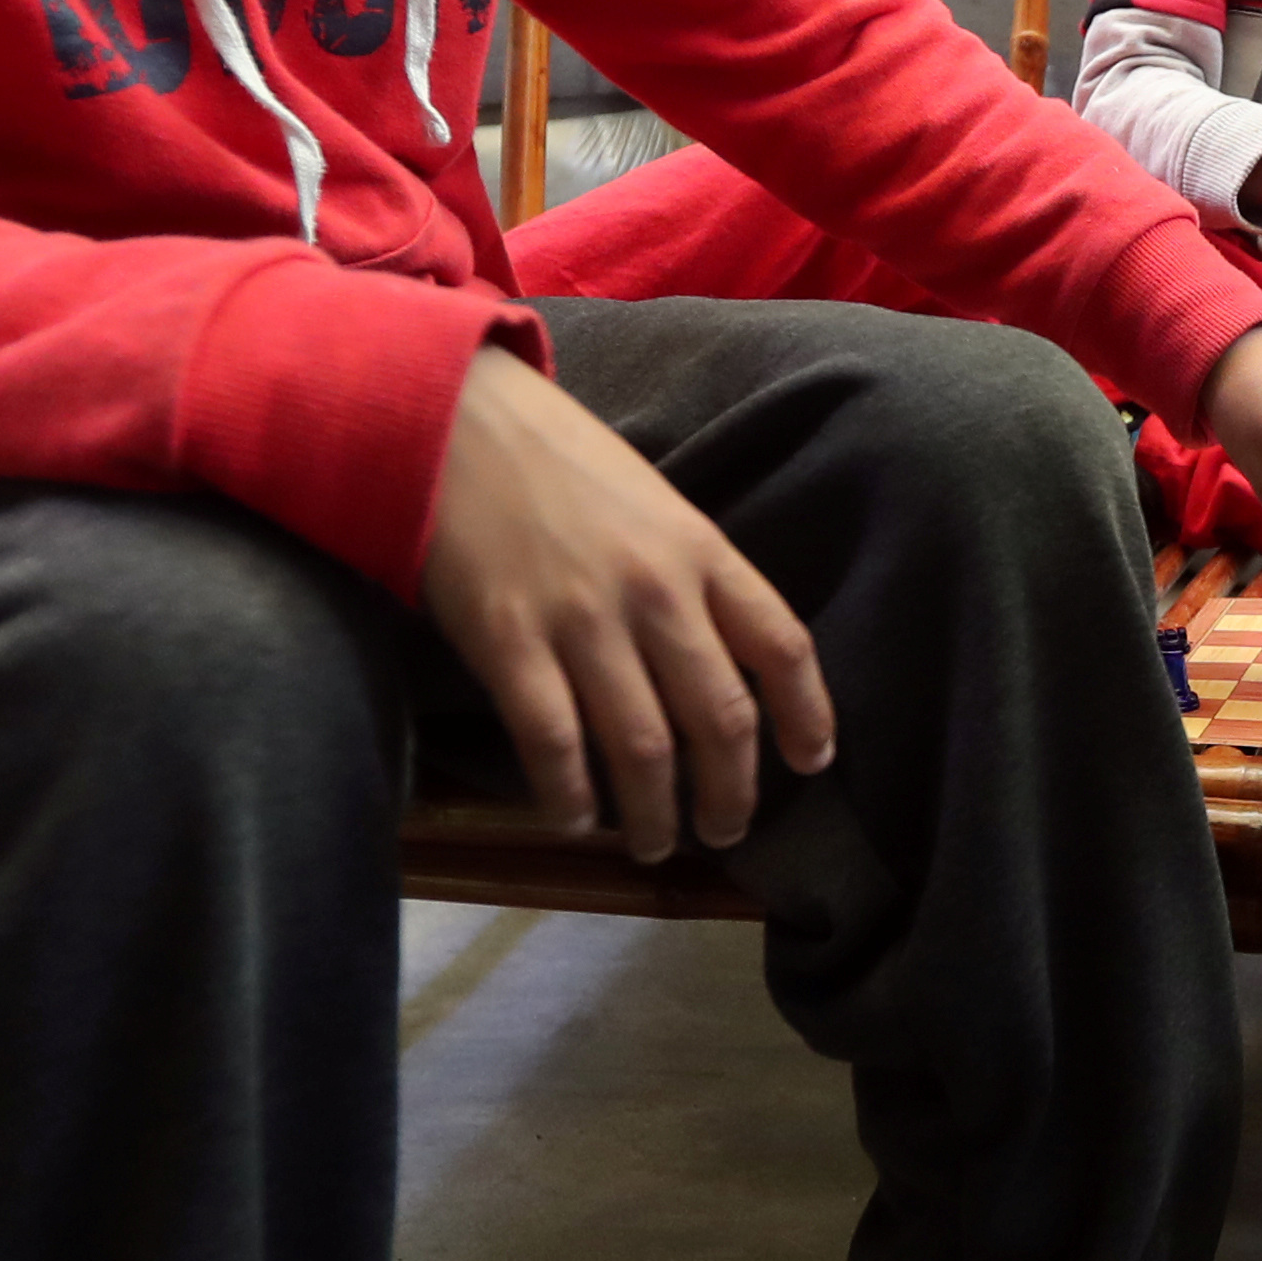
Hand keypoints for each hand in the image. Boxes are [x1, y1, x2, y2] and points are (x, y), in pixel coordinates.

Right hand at [418, 347, 833, 861]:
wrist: (450, 417)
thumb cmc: (555, 459)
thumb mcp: (652, 503)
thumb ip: (690, 575)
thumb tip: (720, 658)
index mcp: (701, 550)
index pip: (783, 647)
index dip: (808, 717)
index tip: (811, 764)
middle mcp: (655, 592)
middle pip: (721, 718)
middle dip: (731, 793)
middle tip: (722, 831)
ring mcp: (582, 620)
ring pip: (644, 749)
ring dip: (653, 815)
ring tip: (650, 843)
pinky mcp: (509, 642)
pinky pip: (555, 745)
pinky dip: (570, 797)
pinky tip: (575, 819)